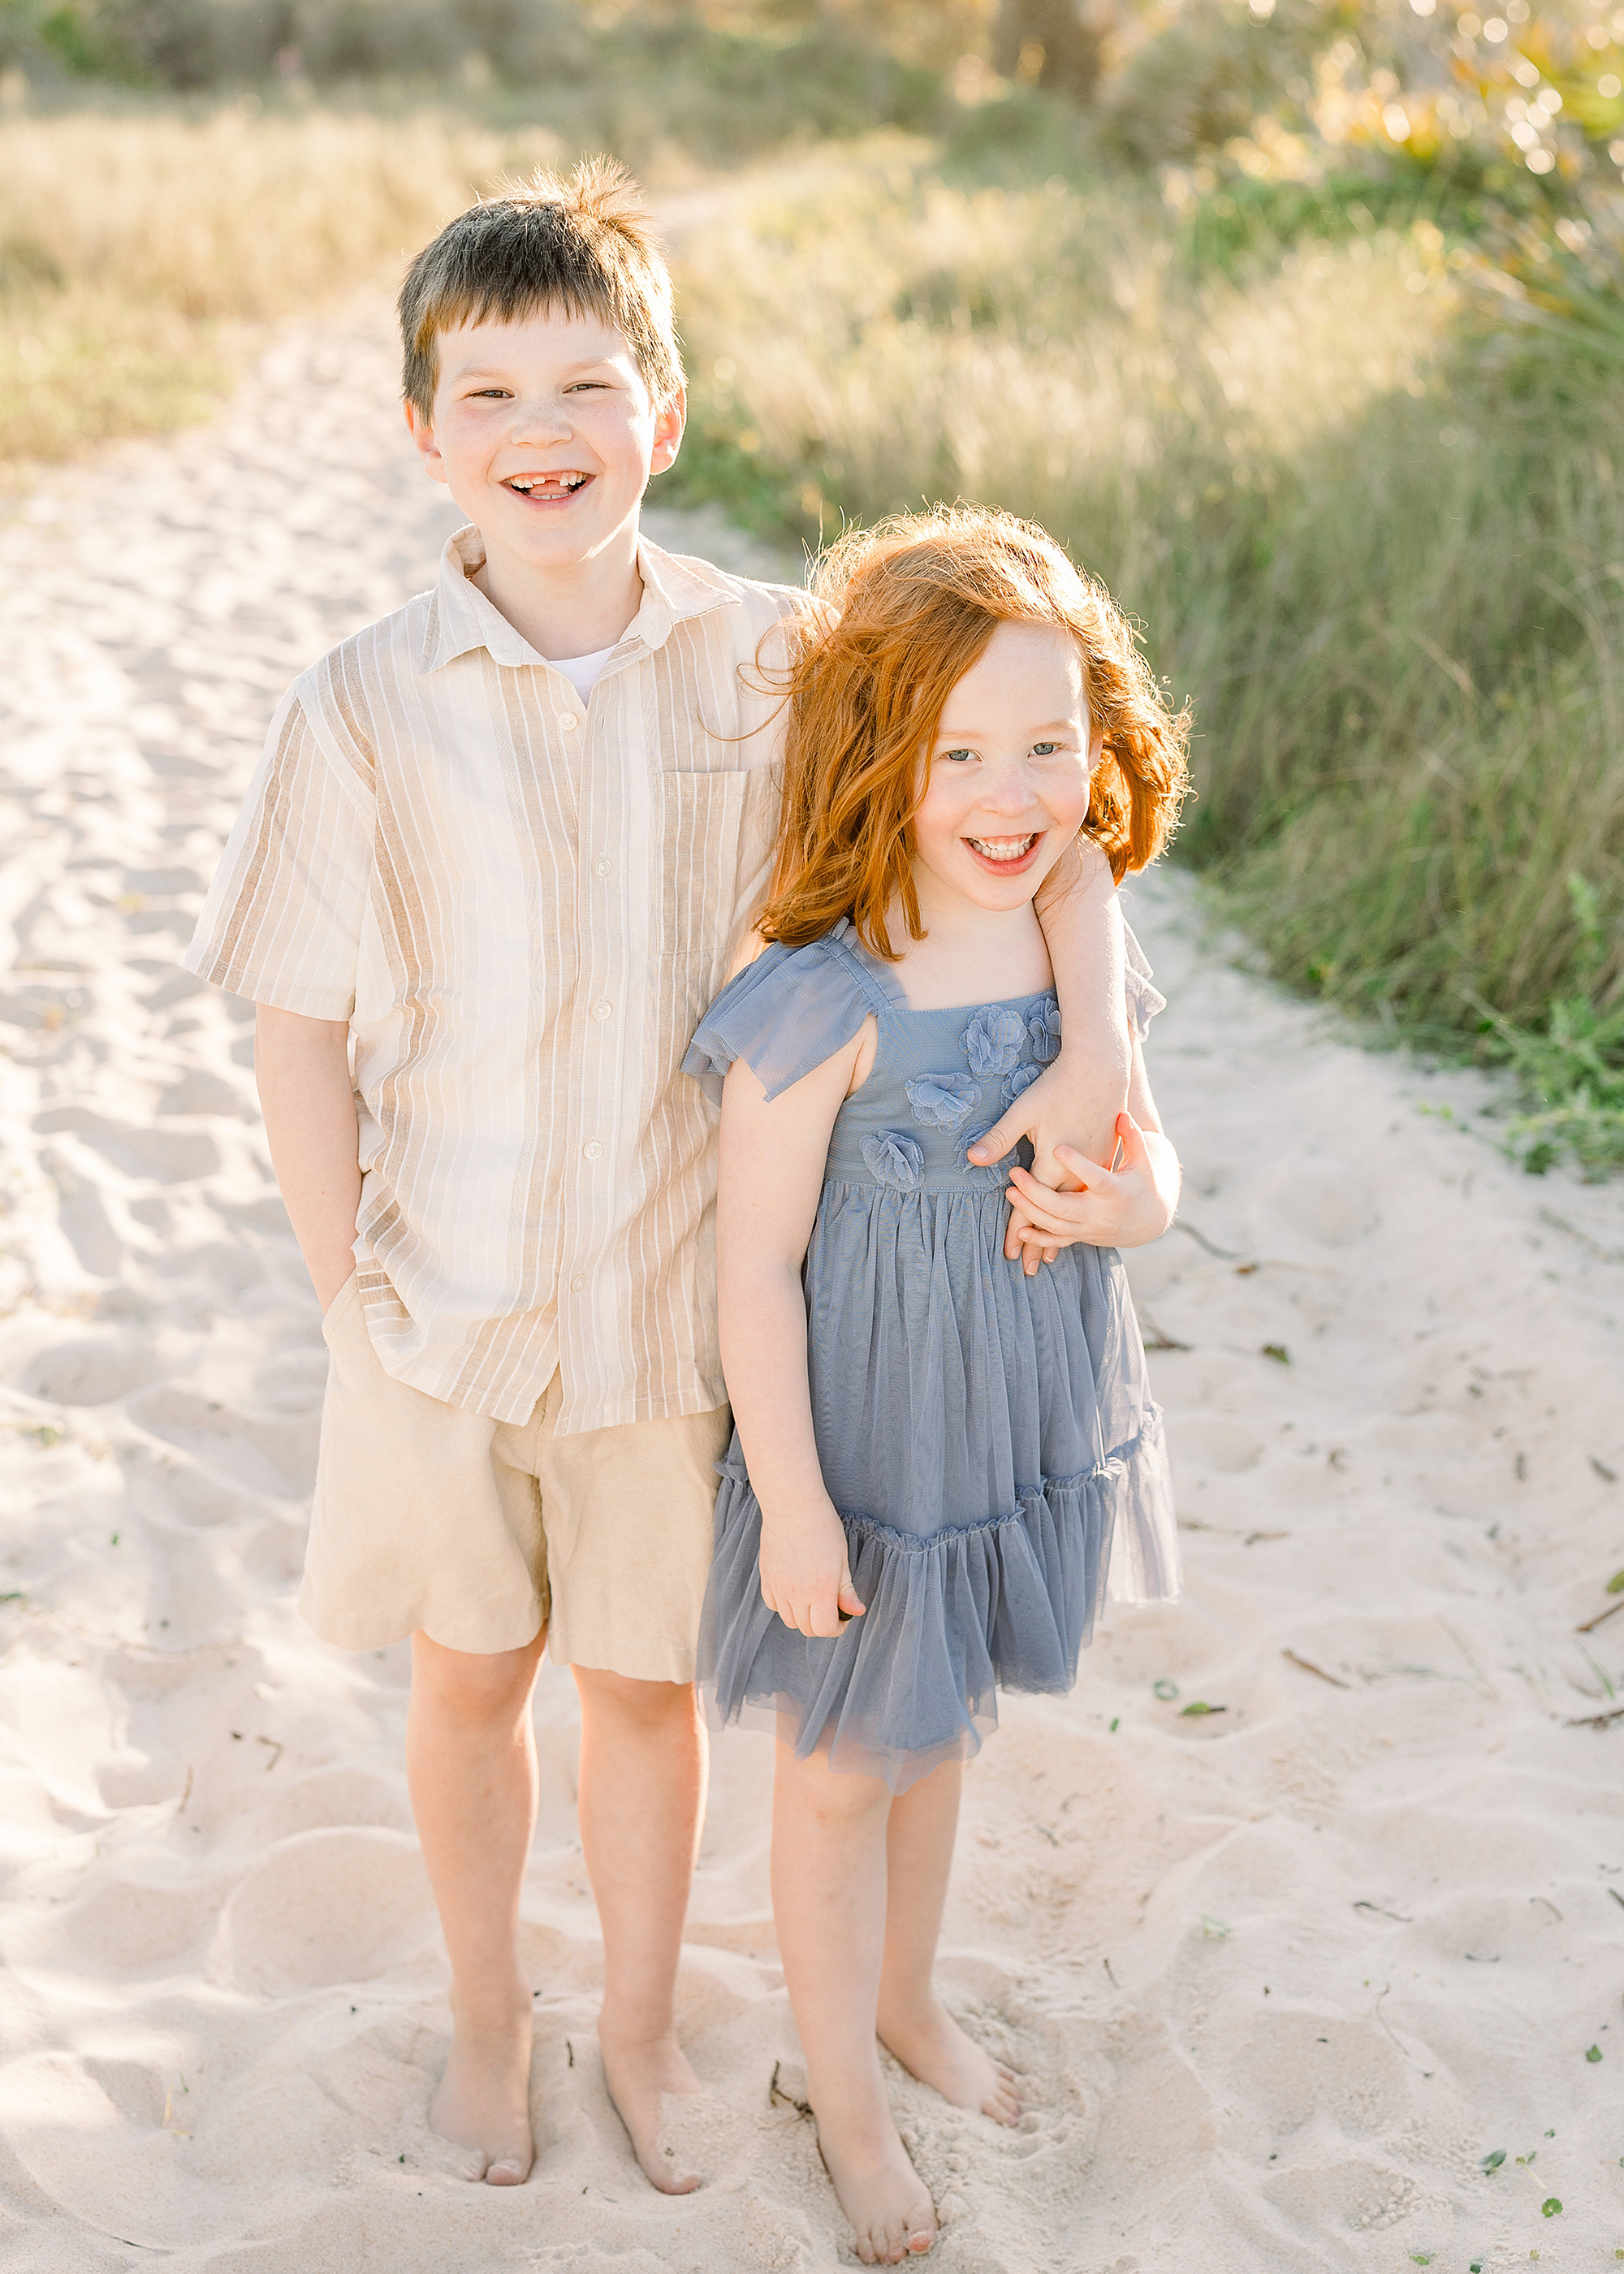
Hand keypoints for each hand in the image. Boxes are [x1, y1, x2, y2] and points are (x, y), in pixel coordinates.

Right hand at [758, 1499, 865, 1637]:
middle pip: (807, 1629)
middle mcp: (797, 1594)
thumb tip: (857, 1612)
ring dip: (803, 1617)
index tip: (843, 1618)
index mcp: (820, 1590)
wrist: (793, 1508)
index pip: (825, 1629)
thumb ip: (846, 1590)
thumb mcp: (842, 1560)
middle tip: (831, 1607)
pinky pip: (773, 1605)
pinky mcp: (766, 1579)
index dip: (838, 1628)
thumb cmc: (823, 1529)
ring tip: (813, 1598)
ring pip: (789, 1621)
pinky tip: (794, 1591)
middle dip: (822, 1624)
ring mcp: (778, 1588)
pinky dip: (784, 1606)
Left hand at [966, 1047, 1130, 1275]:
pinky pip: (1087, 1198)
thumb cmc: (1058, 1088)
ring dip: (1057, 1236)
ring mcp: (1092, 1170)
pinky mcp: (1103, 1161)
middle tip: (1025, 1268)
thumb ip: (998, 1138)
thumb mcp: (1023, 1111)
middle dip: (1036, 1243)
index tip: (1008, 1252)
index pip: (1031, 1205)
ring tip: (1045, 1258)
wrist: (1102, 1071)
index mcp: (1053, 1165)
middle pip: (1052, 1217)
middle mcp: (1076, 1175)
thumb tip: (972, 1159)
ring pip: (1072, 1213)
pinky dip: (1076, 1216)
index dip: (1017, 1229)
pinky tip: (1072, 1225)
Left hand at [1003, 1112, 1179, 1253]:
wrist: (1149, 1218)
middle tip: (1014, 1173)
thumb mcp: (1141, 1157)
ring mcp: (1090, 1227)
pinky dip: (1038, 1238)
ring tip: (1011, 1192)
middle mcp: (1102, 1213)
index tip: (1057, 1148)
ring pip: (1055, 1224)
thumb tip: (1122, 1114)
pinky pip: (1057, 1241)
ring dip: (1030, 1211)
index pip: (1095, 1177)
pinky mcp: (1082, 1236)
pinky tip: (1019, 1230)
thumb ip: (1130, 1136)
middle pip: (1065, 1206)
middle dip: (1036, 1192)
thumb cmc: (1141, 1180)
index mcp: (1115, 1189)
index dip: (1077, 1164)